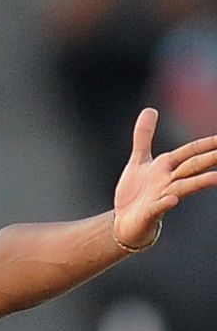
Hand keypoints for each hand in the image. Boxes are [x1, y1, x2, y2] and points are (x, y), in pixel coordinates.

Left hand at [113, 108, 216, 248]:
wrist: (123, 221)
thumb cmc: (135, 192)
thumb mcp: (139, 160)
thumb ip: (144, 136)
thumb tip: (150, 109)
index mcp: (167, 167)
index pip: (190, 152)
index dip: (206, 144)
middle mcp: (168, 181)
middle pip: (192, 167)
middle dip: (209, 159)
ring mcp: (161, 197)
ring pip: (183, 187)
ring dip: (199, 182)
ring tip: (215, 178)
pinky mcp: (150, 212)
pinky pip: (159, 208)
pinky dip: (165, 203)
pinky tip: (172, 200)